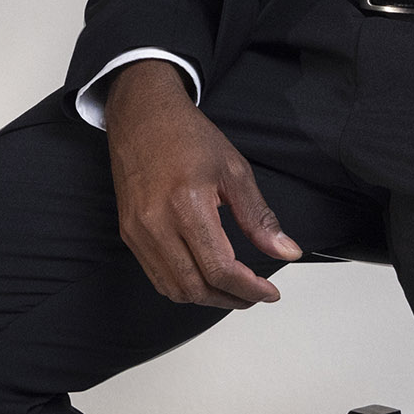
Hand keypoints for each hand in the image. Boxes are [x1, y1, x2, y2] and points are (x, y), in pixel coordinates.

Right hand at [102, 60, 299, 306]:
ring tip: (232, 290)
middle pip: (197, 287)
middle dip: (232, 299)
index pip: (220, 269)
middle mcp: (156, 223)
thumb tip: (285, 250)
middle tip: (255, 294)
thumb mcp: (234, 170)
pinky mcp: (128, 232)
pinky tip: (203, 277)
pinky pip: (156, 276)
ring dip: (207, 298)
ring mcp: (138, 231)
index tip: (269, 291)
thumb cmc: (185, 136)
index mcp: (187, 205)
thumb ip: (259, 217)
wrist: (142, 115)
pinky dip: (183, 287)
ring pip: (174, 289)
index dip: (249, 289)